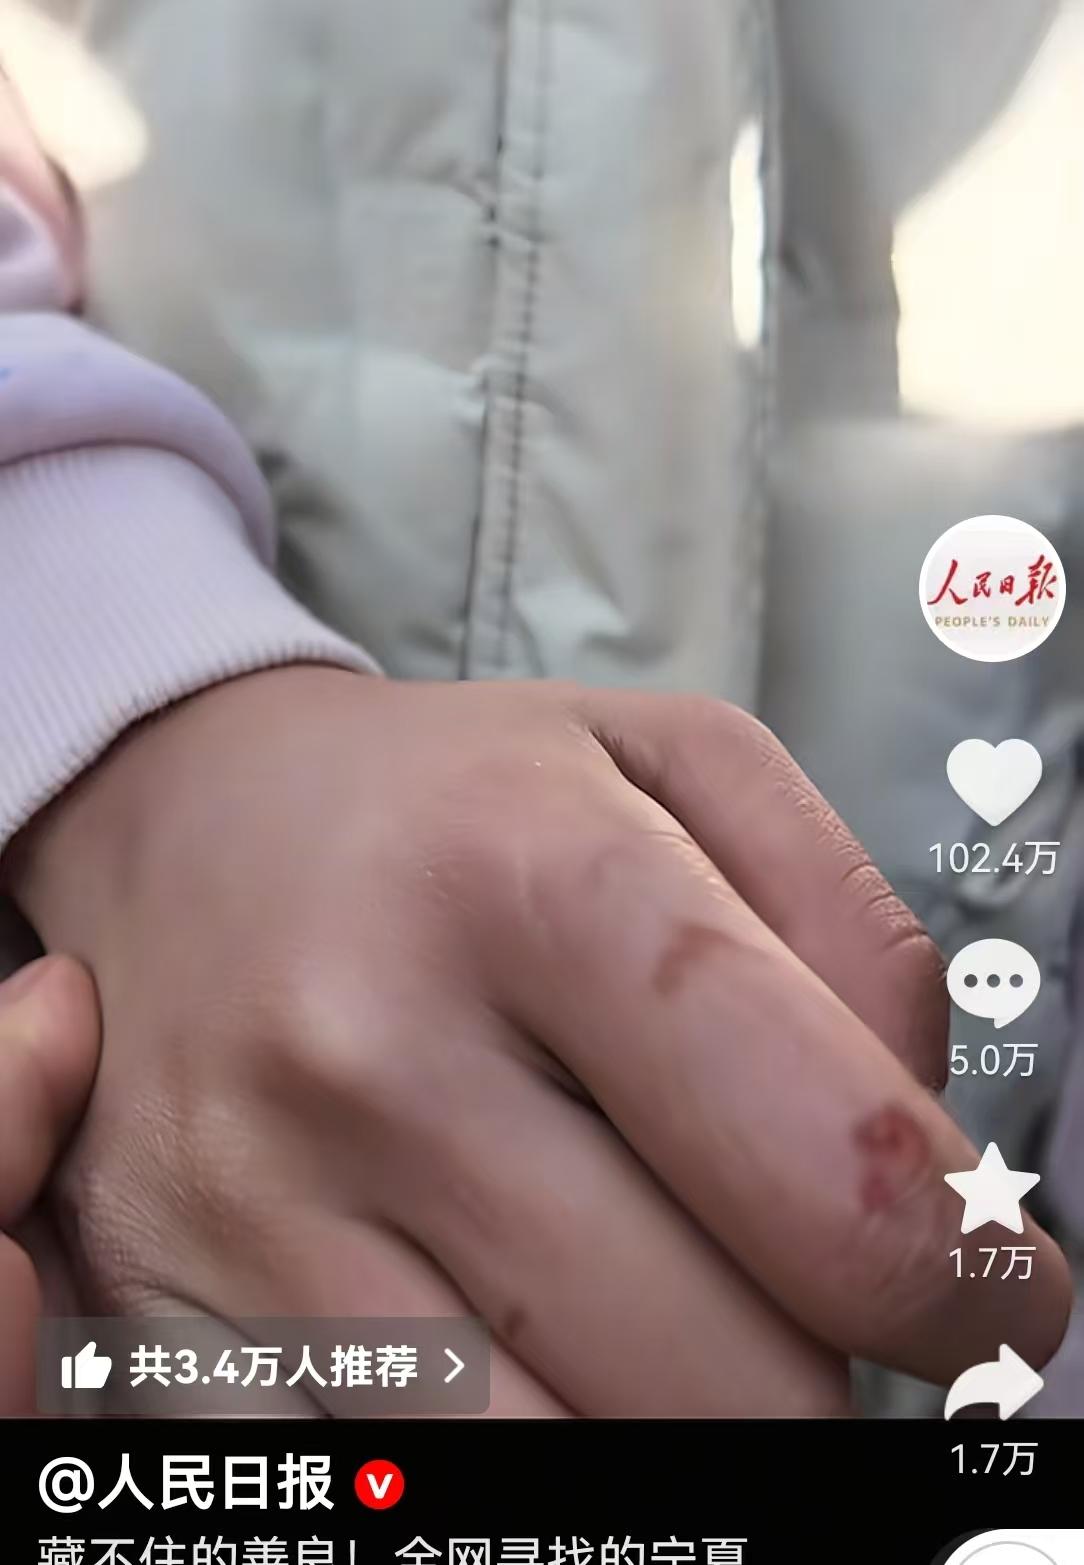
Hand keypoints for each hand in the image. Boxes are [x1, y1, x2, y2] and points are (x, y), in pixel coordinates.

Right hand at [7, 670, 1070, 1413]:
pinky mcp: (172, 1320)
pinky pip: (415, 1491)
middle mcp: (371, 1051)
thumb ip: (855, 928)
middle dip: (823, 1368)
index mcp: (528, 872)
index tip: (992, 1295)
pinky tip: (525, 1341)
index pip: (823, 1164)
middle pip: (724, 1379)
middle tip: (809, 1297)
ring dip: (678, 1426)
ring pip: (577, 1479)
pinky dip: (527, 1441)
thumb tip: (926, 1166)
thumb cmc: (453, 801)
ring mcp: (253, 1210)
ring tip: (671, 1315)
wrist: (184, 825)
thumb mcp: (674, 758)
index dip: (961, 1276)